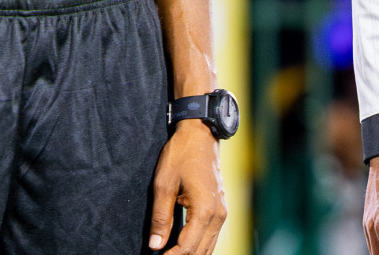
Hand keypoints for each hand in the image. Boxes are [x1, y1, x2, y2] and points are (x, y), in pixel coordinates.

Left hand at [148, 121, 226, 254]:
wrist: (201, 135)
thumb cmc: (181, 156)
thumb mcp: (164, 185)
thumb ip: (160, 218)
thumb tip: (155, 245)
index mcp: (204, 209)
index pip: (187, 247)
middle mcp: (218, 214)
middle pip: (200, 251)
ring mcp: (222, 212)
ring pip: (209, 247)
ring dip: (192, 254)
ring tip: (171, 254)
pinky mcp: (221, 208)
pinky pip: (211, 236)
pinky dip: (199, 246)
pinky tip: (184, 247)